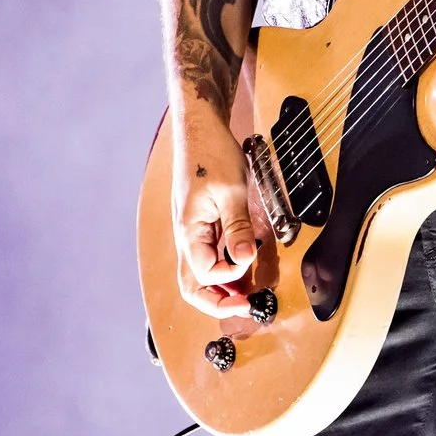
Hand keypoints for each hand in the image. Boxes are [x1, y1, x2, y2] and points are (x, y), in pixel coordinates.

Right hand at [172, 105, 259, 318]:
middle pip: (193, 285)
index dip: (230, 277)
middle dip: (218, 302)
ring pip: (200, 274)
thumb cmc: (210, 152)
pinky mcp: (200, 225)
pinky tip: (242, 266)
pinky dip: (224, 268)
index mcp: (188, 230)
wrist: (199, 128)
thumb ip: (237, 227)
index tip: (250, 262)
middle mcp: (186, 236)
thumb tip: (243, 259)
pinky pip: (208, 257)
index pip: (205, 273)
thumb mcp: (231, 190)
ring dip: (222, 288)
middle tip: (246, 307)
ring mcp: (192, 232)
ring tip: (247, 292)